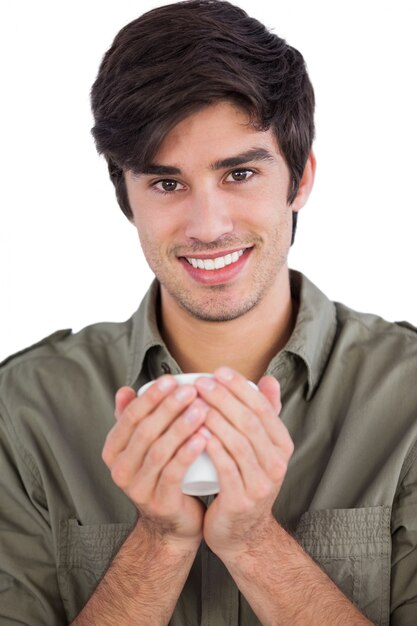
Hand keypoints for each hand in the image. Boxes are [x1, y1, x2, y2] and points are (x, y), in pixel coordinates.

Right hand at [102, 377, 208, 545]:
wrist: (174, 524)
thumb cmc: (163, 473)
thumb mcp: (145, 446)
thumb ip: (133, 418)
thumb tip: (125, 390)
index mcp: (113, 450)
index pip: (130, 416)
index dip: (151, 397)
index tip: (172, 379)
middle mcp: (119, 470)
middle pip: (145, 431)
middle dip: (169, 407)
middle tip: (192, 390)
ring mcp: (137, 489)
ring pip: (159, 450)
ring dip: (181, 426)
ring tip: (202, 409)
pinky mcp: (159, 503)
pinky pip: (173, 473)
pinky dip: (187, 453)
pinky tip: (203, 437)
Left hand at [194, 368, 293, 556]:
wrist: (242, 533)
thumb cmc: (244, 481)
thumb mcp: (260, 449)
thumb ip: (264, 415)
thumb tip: (268, 379)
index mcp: (282, 445)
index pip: (263, 408)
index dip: (240, 387)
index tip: (218, 371)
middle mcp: (277, 463)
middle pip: (249, 422)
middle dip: (224, 398)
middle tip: (200, 382)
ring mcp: (261, 483)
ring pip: (237, 442)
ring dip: (214, 418)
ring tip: (193, 402)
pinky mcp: (242, 500)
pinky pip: (225, 467)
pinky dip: (211, 447)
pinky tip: (196, 432)